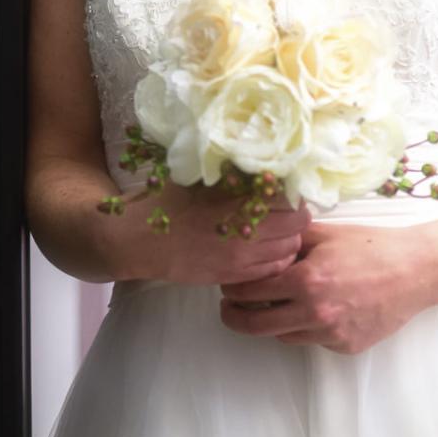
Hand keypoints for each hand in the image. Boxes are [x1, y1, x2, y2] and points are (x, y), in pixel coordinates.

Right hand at [110, 185, 310, 286]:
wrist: (140, 240)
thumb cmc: (166, 202)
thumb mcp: (197, 177)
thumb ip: (231, 172)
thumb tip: (263, 163)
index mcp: (235, 196)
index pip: (288, 194)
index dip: (291, 191)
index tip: (283, 189)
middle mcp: (244, 226)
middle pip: (297, 221)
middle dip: (295, 214)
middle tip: (283, 209)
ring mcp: (242, 254)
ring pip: (291, 247)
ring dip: (289, 237)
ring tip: (275, 230)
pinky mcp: (236, 274)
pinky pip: (275, 268)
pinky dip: (277, 258)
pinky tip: (264, 249)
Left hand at [218, 222, 437, 353]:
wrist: (416, 271)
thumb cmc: (371, 247)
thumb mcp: (324, 233)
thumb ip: (287, 238)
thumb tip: (256, 238)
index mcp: (305, 281)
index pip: (250, 292)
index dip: (232, 289)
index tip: (226, 286)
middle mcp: (315, 312)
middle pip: (256, 325)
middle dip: (235, 317)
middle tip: (228, 309)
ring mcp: (331, 333)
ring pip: (283, 335)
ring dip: (270, 322)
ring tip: (267, 306)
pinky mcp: (346, 346)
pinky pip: (311, 340)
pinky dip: (303, 327)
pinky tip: (309, 309)